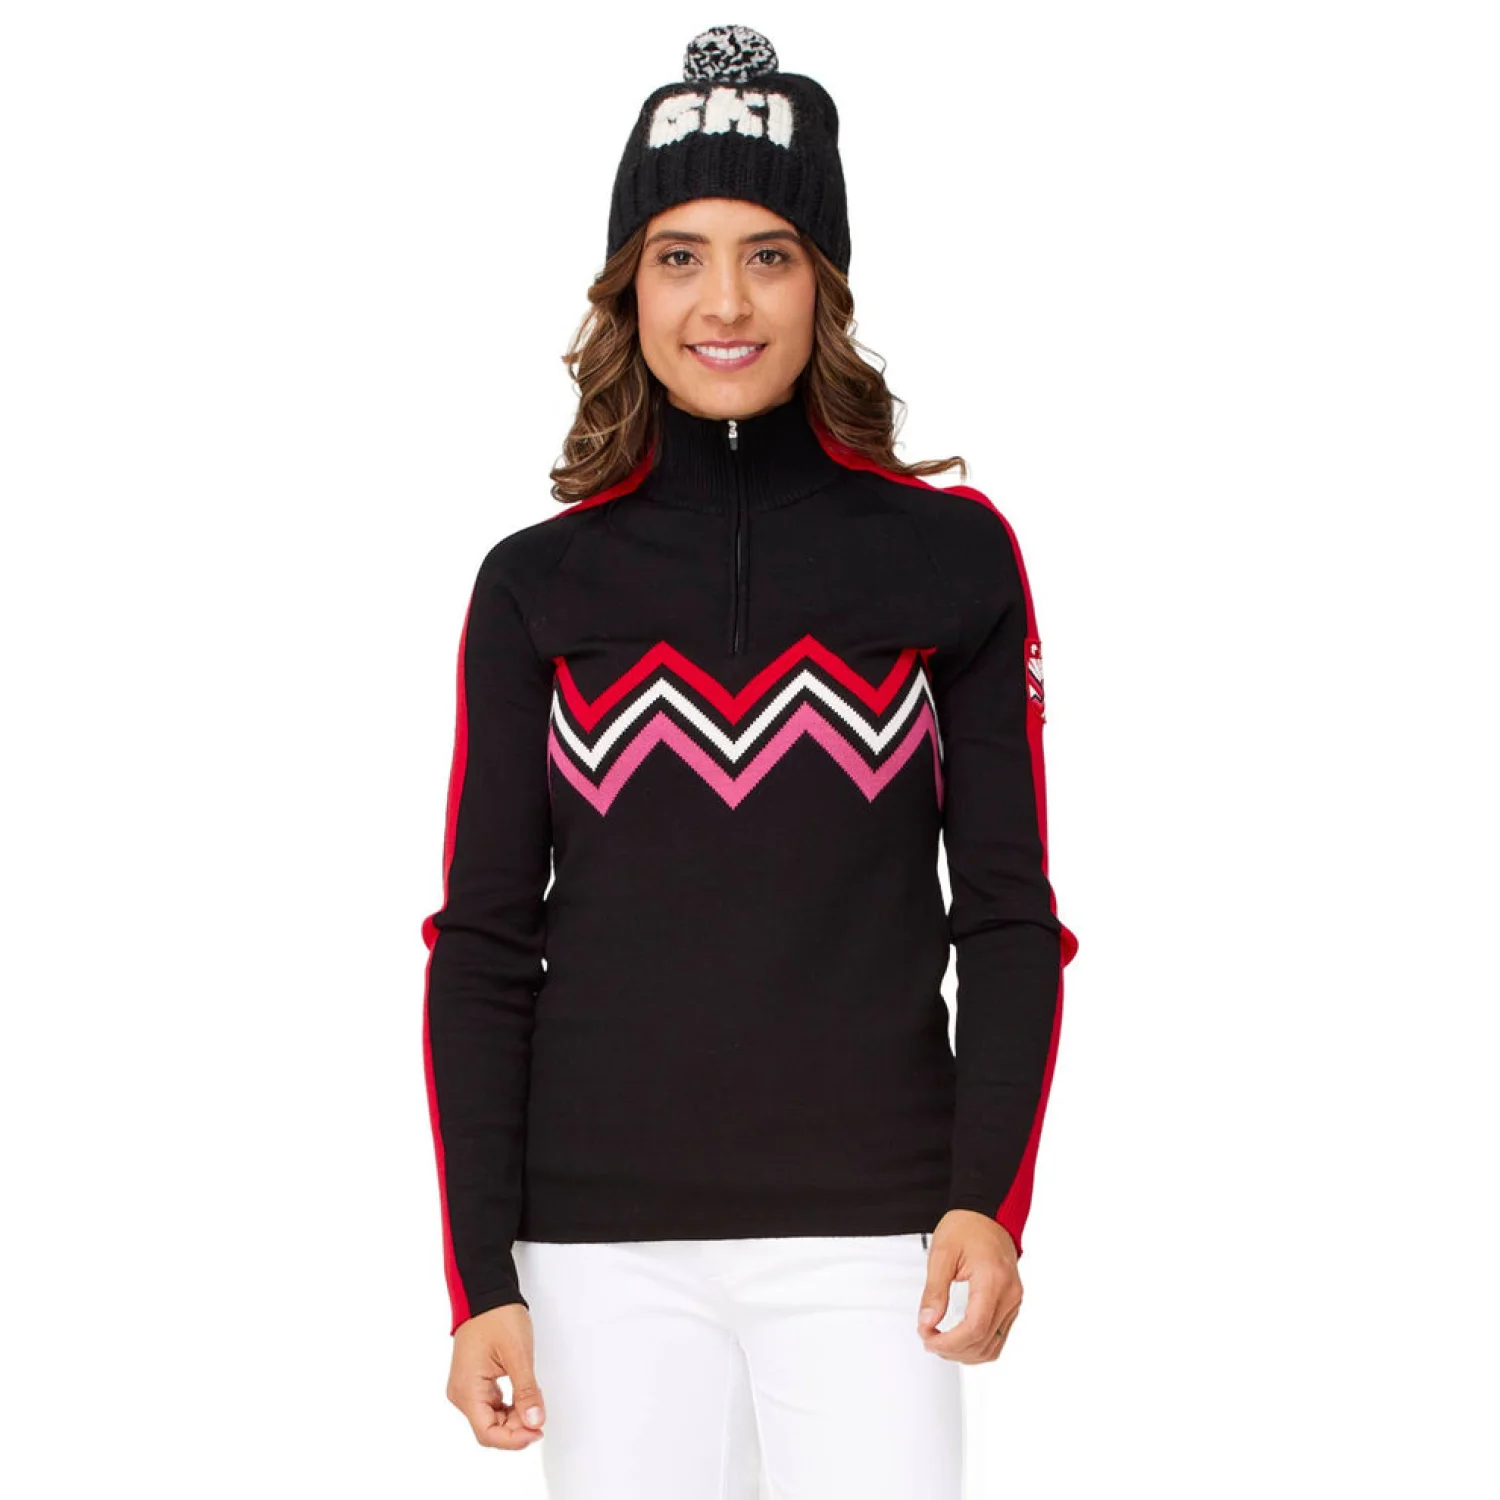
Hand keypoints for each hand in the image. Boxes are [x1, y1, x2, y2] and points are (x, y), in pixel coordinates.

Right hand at [447, 1302, 547, 1448]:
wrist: (486, 1293)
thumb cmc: (497, 1316)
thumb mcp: (518, 1355)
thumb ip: (527, 1392)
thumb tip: (535, 1422)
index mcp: (467, 1389)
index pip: (487, 1433)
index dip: (514, 1439)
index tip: (537, 1432)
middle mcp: (461, 1393)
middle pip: (488, 1428)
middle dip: (516, 1428)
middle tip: (540, 1416)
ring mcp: (465, 1387)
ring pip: (490, 1418)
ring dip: (513, 1418)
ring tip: (534, 1402)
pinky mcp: (473, 1381)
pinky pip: (489, 1405)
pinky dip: (508, 1407)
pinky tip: (523, 1398)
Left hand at [916, 1210, 1022, 1363]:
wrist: (987, 1215)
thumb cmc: (965, 1228)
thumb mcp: (941, 1253)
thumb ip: (934, 1290)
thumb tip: (927, 1322)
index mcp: (993, 1280)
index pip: (974, 1328)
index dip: (948, 1342)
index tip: (927, 1336)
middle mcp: (1009, 1295)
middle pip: (983, 1342)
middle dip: (952, 1349)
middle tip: (928, 1338)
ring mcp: (1014, 1301)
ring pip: (993, 1347)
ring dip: (964, 1353)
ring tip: (940, 1342)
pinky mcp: (1012, 1304)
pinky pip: (999, 1338)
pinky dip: (978, 1346)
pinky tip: (959, 1341)